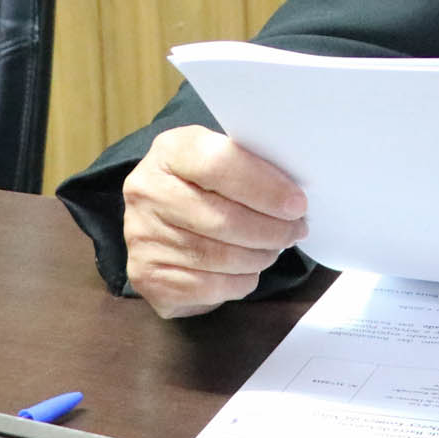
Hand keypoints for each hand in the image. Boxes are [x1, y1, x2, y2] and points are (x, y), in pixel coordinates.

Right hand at [121, 125, 306, 318]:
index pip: (218, 164)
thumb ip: (250, 168)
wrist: (158, 220)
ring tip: (273, 249)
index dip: (264, 187)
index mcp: (169, 151)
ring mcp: (141, 235)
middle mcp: (146, 191)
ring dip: (259, 257)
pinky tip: (248, 270)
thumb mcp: (219, 159)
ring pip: (218, 256)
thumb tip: (294, 196)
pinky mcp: (147, 275)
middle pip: (222, 218)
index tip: (297, 204)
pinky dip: (240, 281)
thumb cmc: (201, 187)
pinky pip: (208, 286)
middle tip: (295, 231)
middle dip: (271, 230)